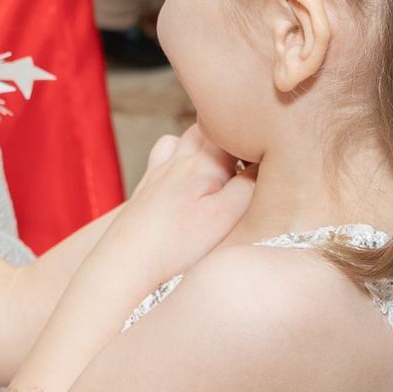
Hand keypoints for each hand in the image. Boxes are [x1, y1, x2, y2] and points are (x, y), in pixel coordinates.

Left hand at [90, 126, 254, 290]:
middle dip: (226, 136)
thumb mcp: (224, 218)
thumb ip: (246, 187)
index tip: (266, 151)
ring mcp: (157, 172)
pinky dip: (175, 156)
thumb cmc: (177, 243)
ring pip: (180, 139)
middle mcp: (177, 160)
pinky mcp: (145, 188)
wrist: (126, 262)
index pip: (232, 135)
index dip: (251, 140)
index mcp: (202, 164)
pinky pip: (161, 156)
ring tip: (216, 164)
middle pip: (205, 129)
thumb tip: (260, 167)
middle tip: (244, 156)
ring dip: (199, 143)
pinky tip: (183, 177)